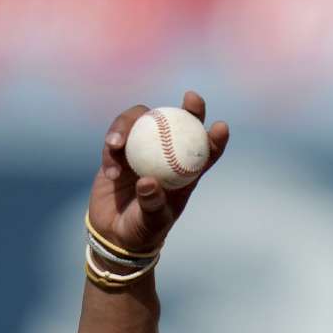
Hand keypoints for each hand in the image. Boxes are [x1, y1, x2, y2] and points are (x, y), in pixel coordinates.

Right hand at [86, 91, 229, 254]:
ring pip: (141, 123)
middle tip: (192, 98)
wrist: (114, 233)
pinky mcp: (118, 153)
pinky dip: (111, 151)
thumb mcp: (151, 221)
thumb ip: (152, 204)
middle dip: (190, 108)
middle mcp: (165, 157)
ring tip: (115, 145)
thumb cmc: (143, 229)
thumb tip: (148, 181)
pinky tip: (111, 171)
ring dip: (128, 126)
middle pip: (180, 125)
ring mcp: (141, 151)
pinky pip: (114, 141)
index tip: (221, 127)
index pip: (206, 152)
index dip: (215, 138)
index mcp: (185, 174)